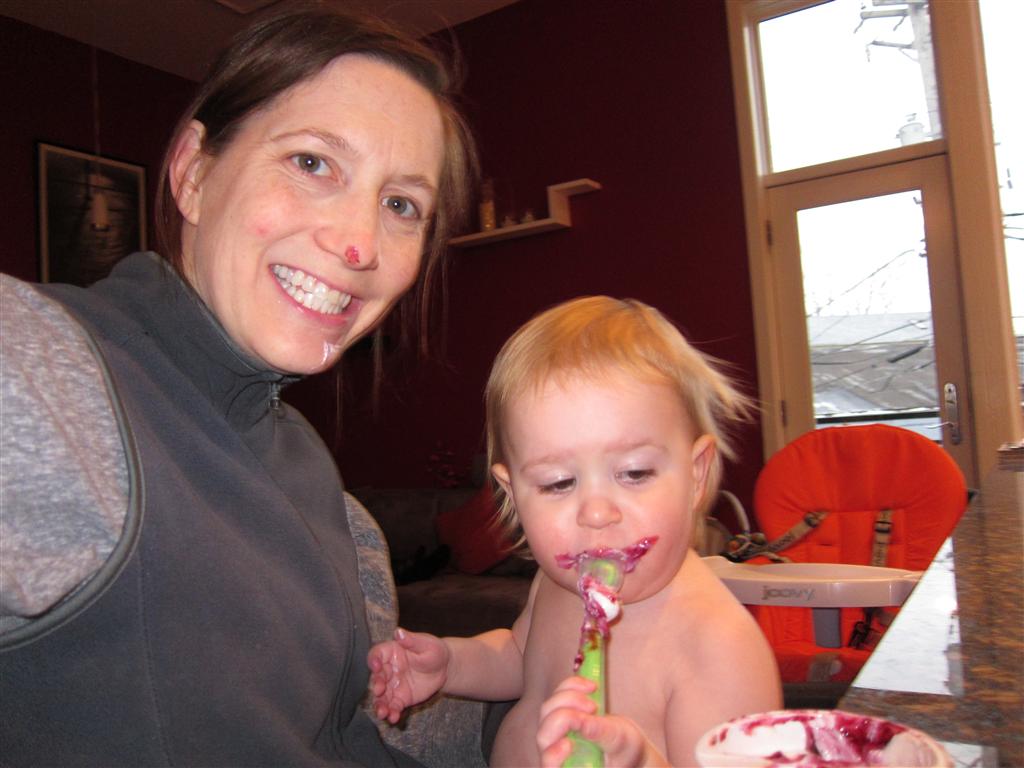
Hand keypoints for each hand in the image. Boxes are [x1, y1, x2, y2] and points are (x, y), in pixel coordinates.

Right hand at [367, 627, 449, 723]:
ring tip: (382, 713)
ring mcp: (393, 685)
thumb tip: (398, 632)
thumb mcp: (426, 644)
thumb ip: (411, 640)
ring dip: (380, 704)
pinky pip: (393, 706)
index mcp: (391, 652)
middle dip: (376, 684)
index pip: (377, 655)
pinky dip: (391, 713)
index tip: (376, 666)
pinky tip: (394, 718)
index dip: (373, 660)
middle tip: (380, 690)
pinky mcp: (401, 698)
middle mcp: (389, 669)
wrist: (445, 668)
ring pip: (381, 696)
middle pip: (376, 677)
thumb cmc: (434, 651)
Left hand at [536, 676, 667, 767]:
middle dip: (565, 715)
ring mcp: (557, 734)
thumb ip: (603, 734)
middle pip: (544, 735)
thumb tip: (584, 723)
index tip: (569, 744)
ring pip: (548, 711)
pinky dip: (571, 686)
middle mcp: (558, 754)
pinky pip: (557, 697)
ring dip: (569, 695)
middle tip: (593, 707)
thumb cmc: (627, 753)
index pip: (550, 764)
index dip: (552, 756)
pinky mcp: (562, 716)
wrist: (628, 745)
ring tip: (594, 692)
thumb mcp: (621, 744)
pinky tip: (589, 686)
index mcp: (571, 767)